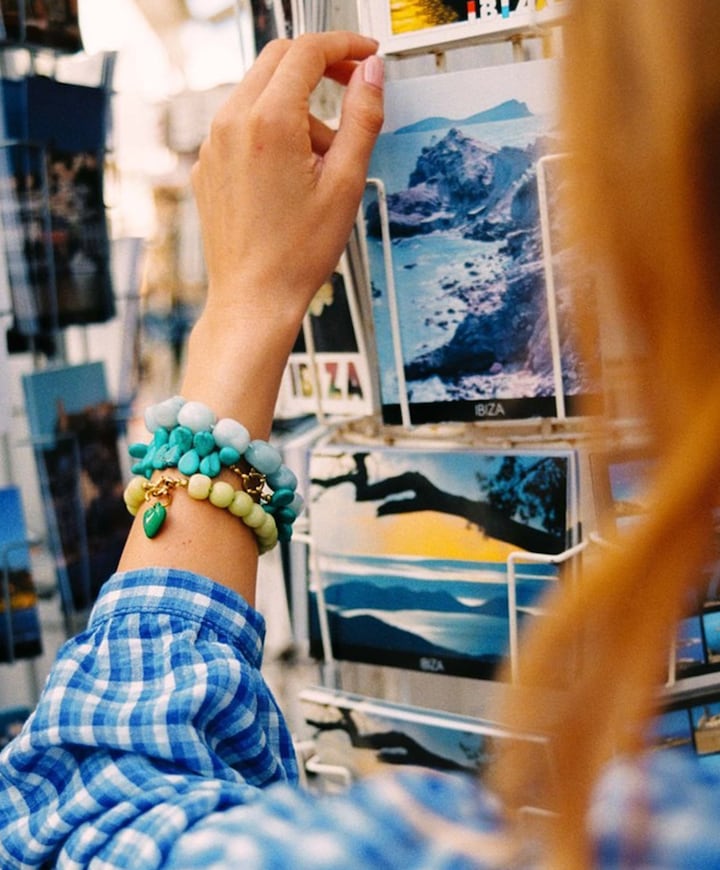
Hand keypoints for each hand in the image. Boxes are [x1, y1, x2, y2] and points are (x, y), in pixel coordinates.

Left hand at [191, 31, 384, 327]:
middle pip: (278, 59)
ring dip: (297, 105)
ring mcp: (212, 144)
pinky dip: (271, 129)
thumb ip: (362, 118)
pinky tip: (292, 173)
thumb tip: (372, 75)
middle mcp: (231, 123)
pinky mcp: (206, 165)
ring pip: (259, 92)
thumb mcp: (346, 184)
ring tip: (323, 159)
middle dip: (319, 65)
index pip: (307, 51)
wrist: (254, 298)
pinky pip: (241, 124)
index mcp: (269, 121)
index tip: (366, 56)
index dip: (344, 46)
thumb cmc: (296, 254)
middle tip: (352, 87)